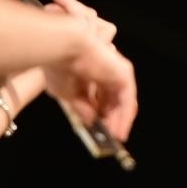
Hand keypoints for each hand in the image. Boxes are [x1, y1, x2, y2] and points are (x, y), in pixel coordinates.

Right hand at [41, 0, 136, 141]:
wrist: (65, 48)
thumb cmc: (59, 66)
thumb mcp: (67, 94)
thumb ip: (81, 107)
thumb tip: (91, 121)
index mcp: (89, 73)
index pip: (99, 97)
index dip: (99, 114)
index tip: (97, 130)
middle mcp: (105, 72)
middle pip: (112, 100)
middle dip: (110, 120)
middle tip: (107, 138)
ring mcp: (115, 72)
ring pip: (122, 102)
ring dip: (119, 122)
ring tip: (113, 139)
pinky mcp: (124, 74)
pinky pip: (127, 101)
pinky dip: (124, 118)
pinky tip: (118, 132)